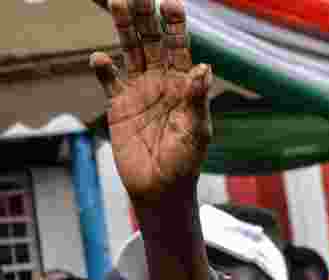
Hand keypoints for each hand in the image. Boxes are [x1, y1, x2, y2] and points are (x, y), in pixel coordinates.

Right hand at [91, 0, 211, 206]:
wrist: (161, 188)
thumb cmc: (186, 162)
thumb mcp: (197, 132)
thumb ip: (198, 100)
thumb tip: (204, 69)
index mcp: (184, 85)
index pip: (179, 47)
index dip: (175, 25)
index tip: (171, 3)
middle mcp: (161, 81)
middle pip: (151, 41)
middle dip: (145, 16)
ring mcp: (139, 90)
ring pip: (129, 51)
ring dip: (123, 28)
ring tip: (117, 3)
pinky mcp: (118, 105)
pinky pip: (109, 80)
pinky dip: (102, 68)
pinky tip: (99, 59)